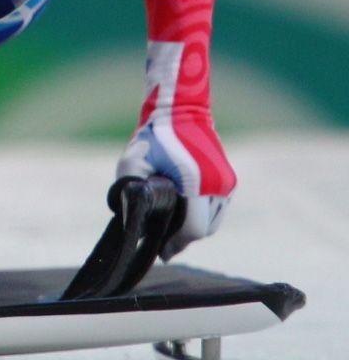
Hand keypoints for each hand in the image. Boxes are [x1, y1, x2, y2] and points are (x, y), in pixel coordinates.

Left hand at [116, 109, 235, 259]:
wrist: (181, 109)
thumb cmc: (154, 135)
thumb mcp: (132, 162)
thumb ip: (129, 193)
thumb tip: (134, 225)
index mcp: (198, 182)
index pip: (193, 230)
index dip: (175, 244)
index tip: (160, 250)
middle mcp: (219, 184)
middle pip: (204, 230)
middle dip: (183, 238)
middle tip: (163, 242)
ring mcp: (227, 182)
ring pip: (212, 222)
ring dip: (193, 229)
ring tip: (172, 229)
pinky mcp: (229, 179)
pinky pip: (217, 209)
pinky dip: (202, 216)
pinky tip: (183, 213)